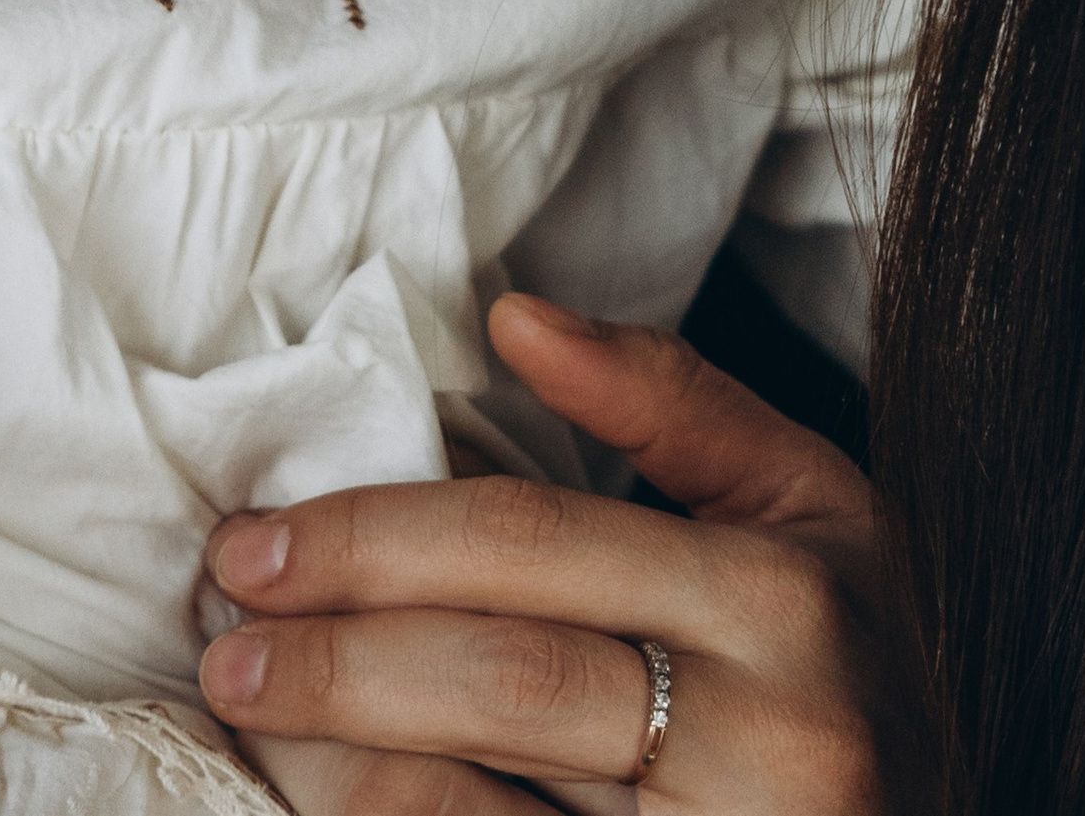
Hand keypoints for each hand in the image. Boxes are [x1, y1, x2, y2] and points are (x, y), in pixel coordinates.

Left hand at [196, 294, 918, 813]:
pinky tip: (337, 804)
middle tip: (227, 633)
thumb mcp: (814, 512)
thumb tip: (517, 318)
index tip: (257, 540)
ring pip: (483, 814)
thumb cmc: (857, 668)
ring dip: (342, 767)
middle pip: (503, 679)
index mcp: (787, 593)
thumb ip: (675, 405)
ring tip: (256, 720)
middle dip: (337, 654)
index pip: (535, 545)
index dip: (378, 538)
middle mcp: (774, 736)